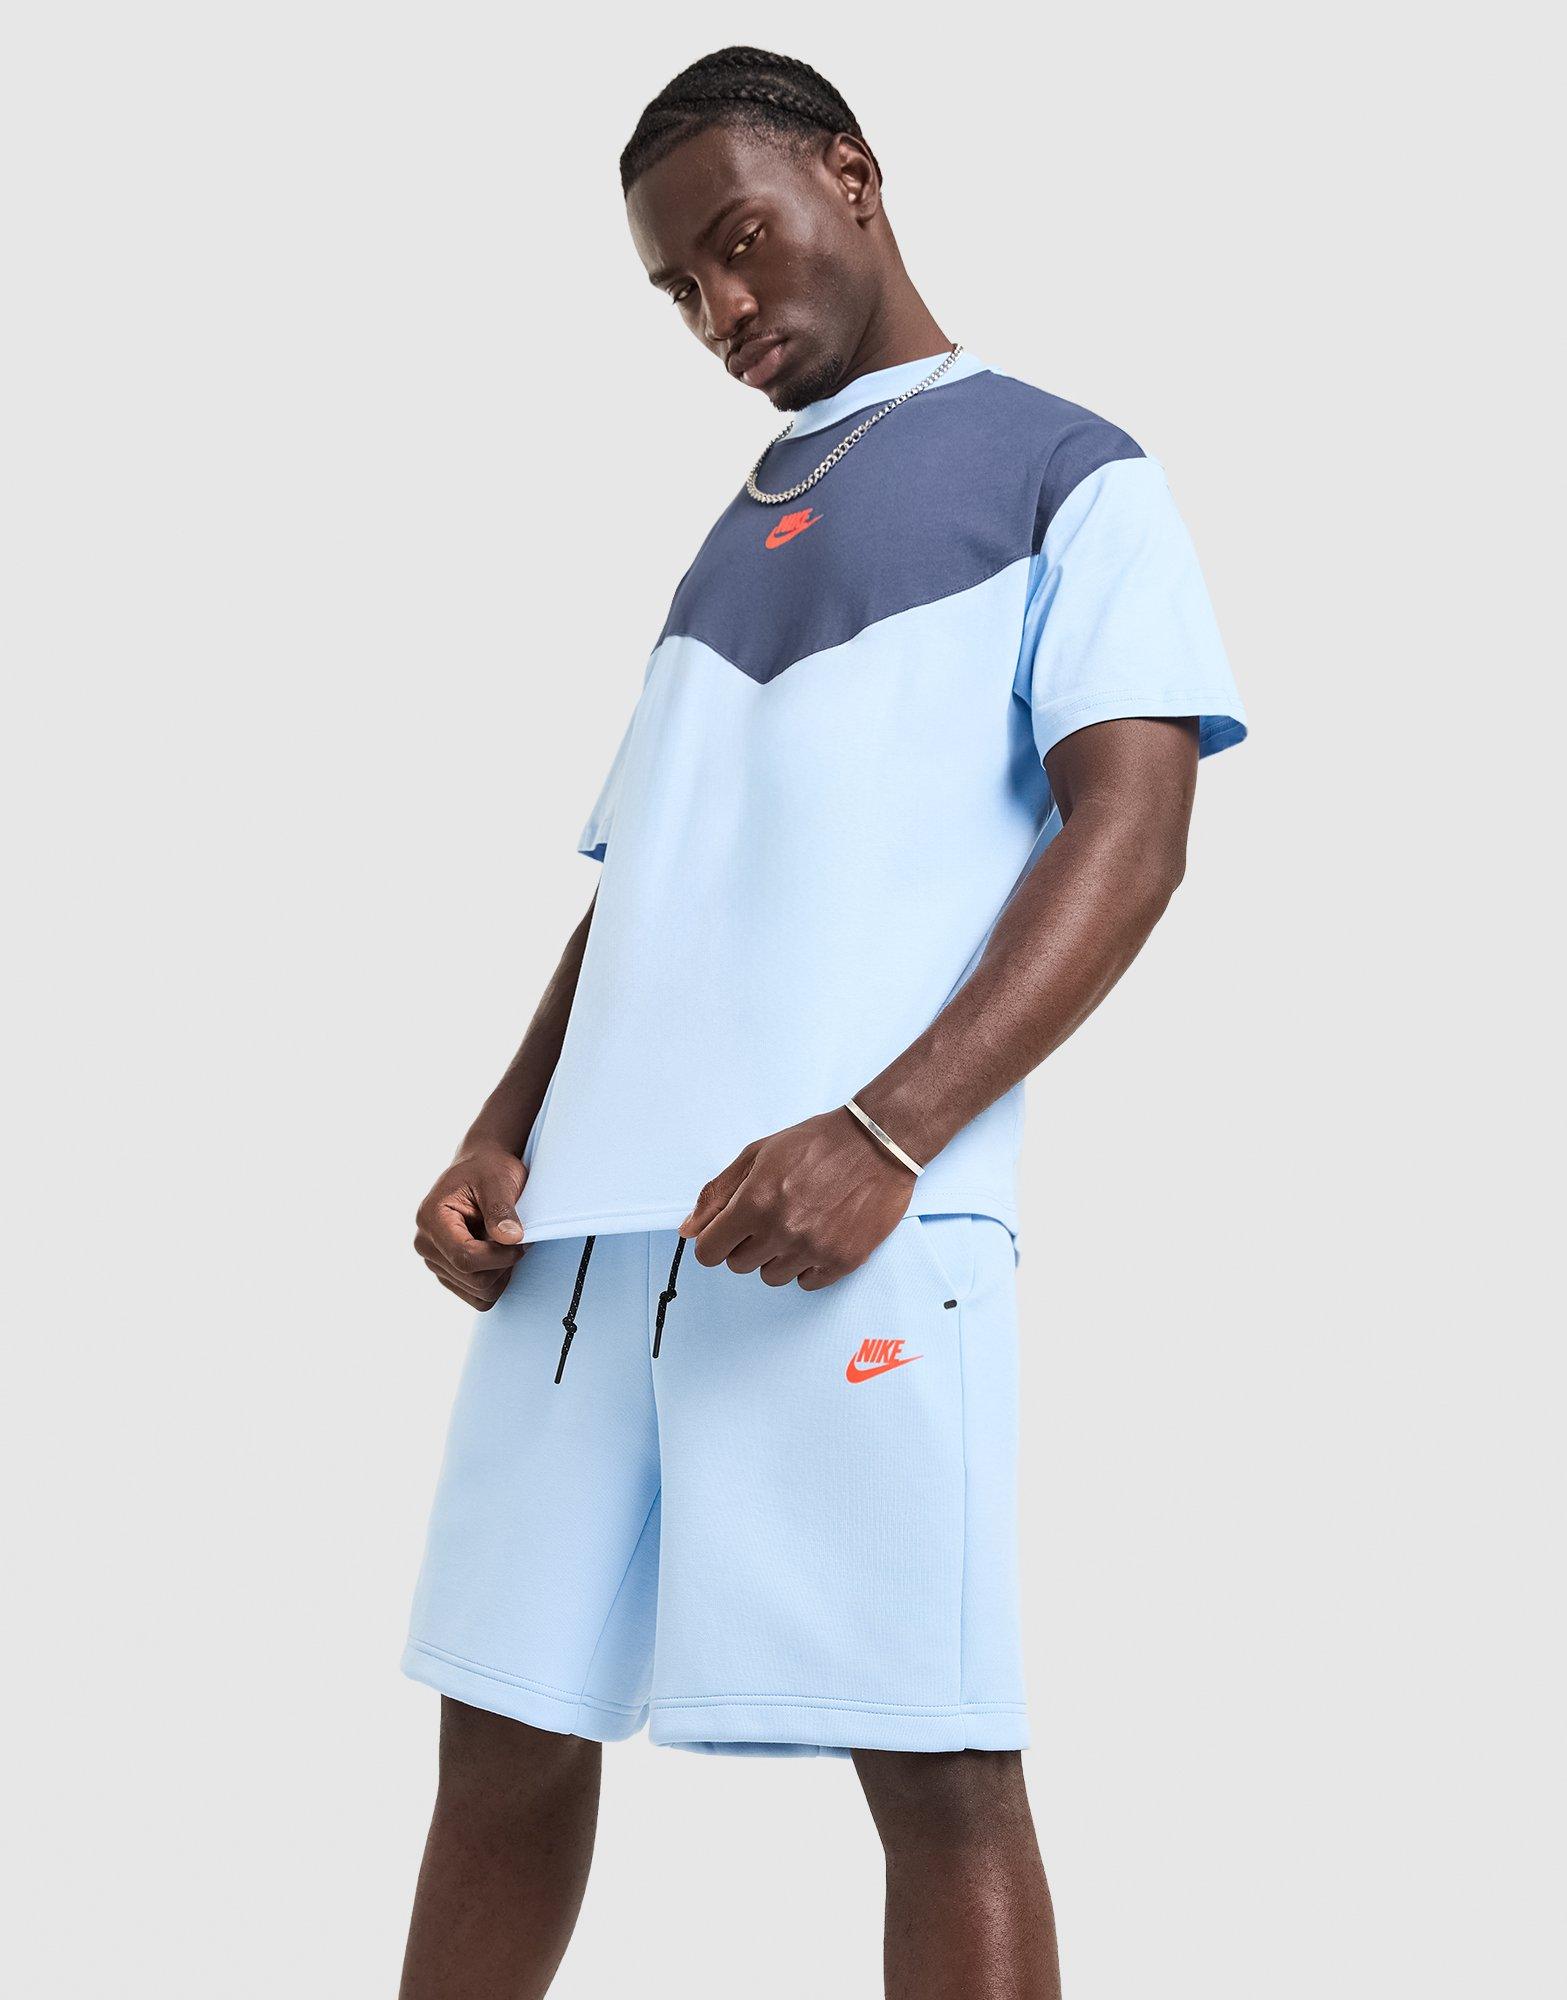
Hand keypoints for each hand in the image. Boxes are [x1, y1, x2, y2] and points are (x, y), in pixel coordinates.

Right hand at [414, 1143, 527, 1309]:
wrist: (481, 1169)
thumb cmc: (488, 1169)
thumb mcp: (498, 1179)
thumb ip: (501, 1209)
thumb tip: (510, 1239)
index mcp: (431, 1218)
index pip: (464, 1257)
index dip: (500, 1256)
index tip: (521, 1240)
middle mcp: (426, 1244)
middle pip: (474, 1279)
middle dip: (504, 1263)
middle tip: (518, 1238)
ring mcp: (436, 1262)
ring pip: (479, 1293)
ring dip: (502, 1272)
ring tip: (505, 1243)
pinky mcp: (449, 1274)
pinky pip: (479, 1298)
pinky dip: (497, 1282)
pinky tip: (499, 1256)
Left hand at [680, 1108, 915, 1289]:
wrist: (877, 1144)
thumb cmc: (817, 1143)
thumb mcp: (757, 1155)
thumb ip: (718, 1194)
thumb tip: (688, 1231)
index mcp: (755, 1202)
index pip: (709, 1252)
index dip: (714, 1241)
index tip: (727, 1232)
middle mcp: (782, 1230)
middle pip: (739, 1266)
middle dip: (746, 1244)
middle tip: (770, 1218)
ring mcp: (813, 1248)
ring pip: (772, 1277)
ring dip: (777, 1257)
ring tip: (797, 1225)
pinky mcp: (842, 1260)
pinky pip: (806, 1284)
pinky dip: (807, 1266)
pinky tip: (817, 1236)